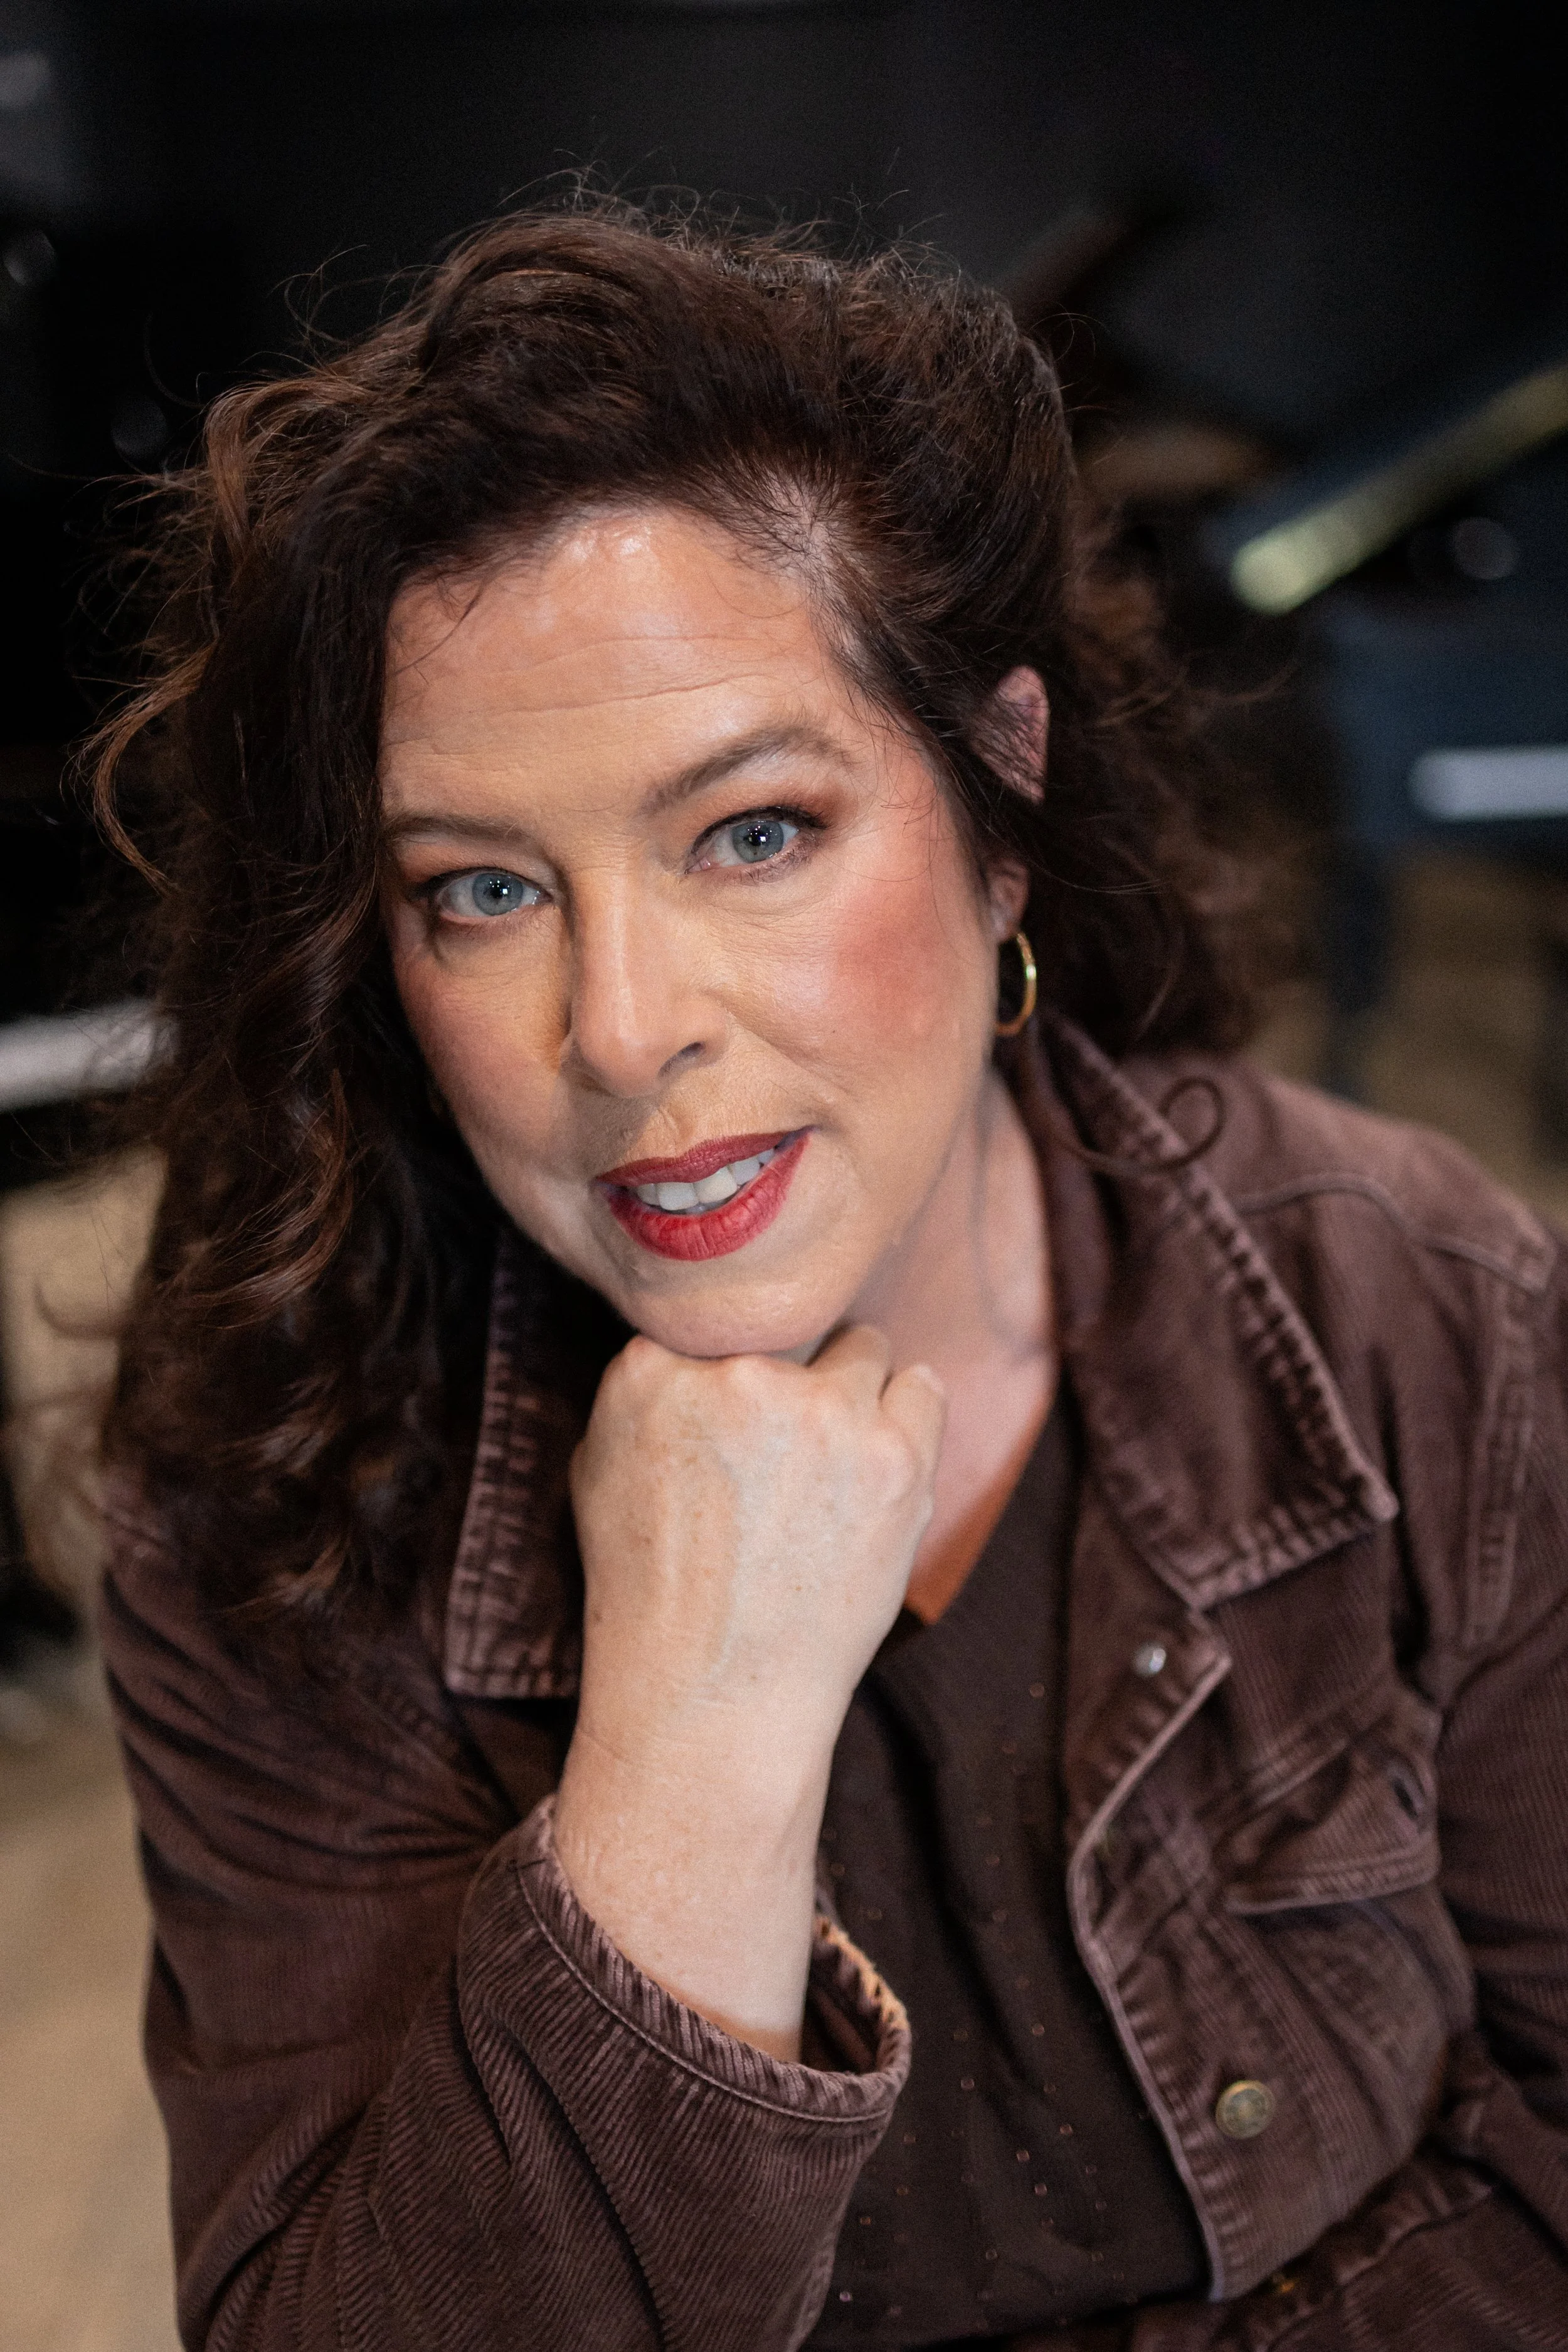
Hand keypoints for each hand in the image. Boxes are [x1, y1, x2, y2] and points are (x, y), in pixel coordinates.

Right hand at [554, 1326, 944, 2056]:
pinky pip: (922, 1387)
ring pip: (863, 1347)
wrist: (714, 1697)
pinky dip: (905, 1419)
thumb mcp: (599, 1471)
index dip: (726, 1363)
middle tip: (786, 1447)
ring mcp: (826, 1413)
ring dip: (852, 1391)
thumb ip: (646, 1389)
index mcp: (651, 1372)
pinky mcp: (895, 1457)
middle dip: (792, 1374)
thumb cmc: (648, 1595)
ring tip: (830, 1463)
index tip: (734, 1413)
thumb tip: (703, 1343)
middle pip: (794, 1327)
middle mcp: (742, 1377)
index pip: (710, 1317)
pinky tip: (876, 1467)